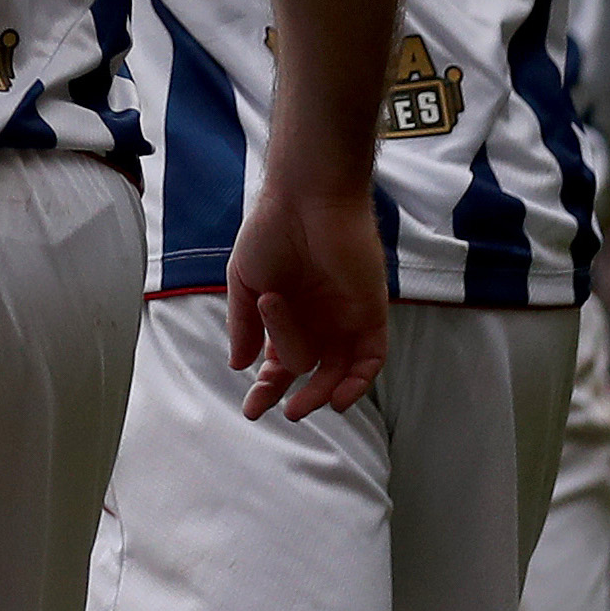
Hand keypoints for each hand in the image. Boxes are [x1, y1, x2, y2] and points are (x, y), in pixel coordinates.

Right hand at [223, 176, 389, 420]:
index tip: (252, 409)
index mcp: (286, 316)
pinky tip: (339, 395)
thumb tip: (239, 365)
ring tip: (303, 405)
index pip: (279, 362)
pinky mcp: (370, 313)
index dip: (267, 387)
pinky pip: (370, 357)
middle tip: (283, 410)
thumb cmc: (271, 231)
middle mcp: (316, 321)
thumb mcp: (244, 279)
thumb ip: (243, 324)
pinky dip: (358, 380)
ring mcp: (344, 319)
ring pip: (338, 370)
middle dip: (296, 396)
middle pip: (309, 372)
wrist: (307, 200)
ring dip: (323, 393)